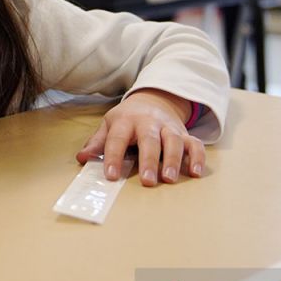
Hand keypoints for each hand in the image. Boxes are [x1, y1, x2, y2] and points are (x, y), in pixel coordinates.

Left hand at [76, 89, 205, 186]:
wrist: (153, 99)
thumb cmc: (128, 119)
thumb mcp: (109, 125)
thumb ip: (97, 142)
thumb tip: (82, 159)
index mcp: (126, 121)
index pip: (117, 139)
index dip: (113, 157)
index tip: (111, 176)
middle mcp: (149, 123)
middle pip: (150, 139)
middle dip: (149, 160)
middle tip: (147, 180)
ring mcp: (169, 127)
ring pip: (174, 141)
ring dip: (173, 160)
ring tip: (169, 178)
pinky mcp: (185, 133)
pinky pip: (195, 144)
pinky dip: (198, 158)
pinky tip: (196, 173)